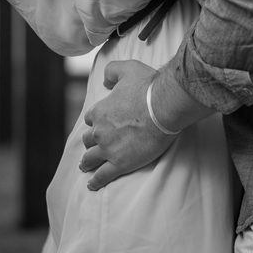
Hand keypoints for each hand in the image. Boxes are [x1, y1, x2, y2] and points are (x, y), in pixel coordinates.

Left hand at [79, 60, 175, 190]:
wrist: (166, 106)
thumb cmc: (149, 87)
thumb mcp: (129, 68)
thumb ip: (113, 71)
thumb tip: (104, 81)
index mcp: (100, 111)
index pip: (91, 119)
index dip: (96, 121)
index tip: (102, 124)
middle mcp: (100, 131)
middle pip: (89, 140)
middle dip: (91, 142)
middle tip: (94, 147)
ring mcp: (109, 149)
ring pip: (90, 159)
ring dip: (87, 163)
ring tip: (86, 166)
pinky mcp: (120, 163)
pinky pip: (102, 176)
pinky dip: (95, 182)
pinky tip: (92, 184)